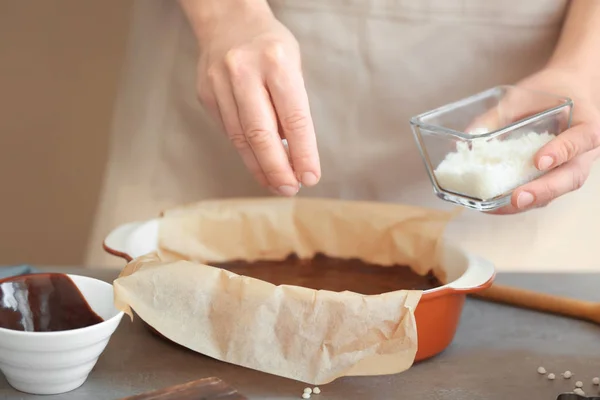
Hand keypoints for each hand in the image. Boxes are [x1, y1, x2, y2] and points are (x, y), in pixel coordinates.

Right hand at [193, 3, 319, 195]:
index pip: (294, 118)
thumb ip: (292, 107)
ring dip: (260, 167)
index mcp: (276, 61)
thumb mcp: (293, 66)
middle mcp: (244, 71)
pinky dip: (246, 152)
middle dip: (278, 169)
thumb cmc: (270, 47)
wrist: (227, 20)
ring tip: (276, 184)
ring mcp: (220, 83)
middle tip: (290, 189)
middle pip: (261, 134)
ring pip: (241, 138)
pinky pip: (229, 131)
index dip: (303, 153)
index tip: (310, 177)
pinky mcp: (205, 94)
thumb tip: (292, 156)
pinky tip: (258, 164)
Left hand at [489, 68, 599, 213]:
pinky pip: (546, 194)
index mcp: (586, 124)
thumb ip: (500, 114)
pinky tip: (498, 205)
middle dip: (544, 190)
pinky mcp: (557, 178)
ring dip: (531, 201)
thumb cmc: (549, 92)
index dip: (562, 151)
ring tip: (502, 206)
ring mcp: (573, 168)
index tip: (539, 161)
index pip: (580, 140)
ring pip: (559, 190)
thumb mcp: (524, 95)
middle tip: (518, 198)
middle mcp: (585, 152)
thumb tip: (470, 135)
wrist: (569, 91)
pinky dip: (524, 201)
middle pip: (572, 177)